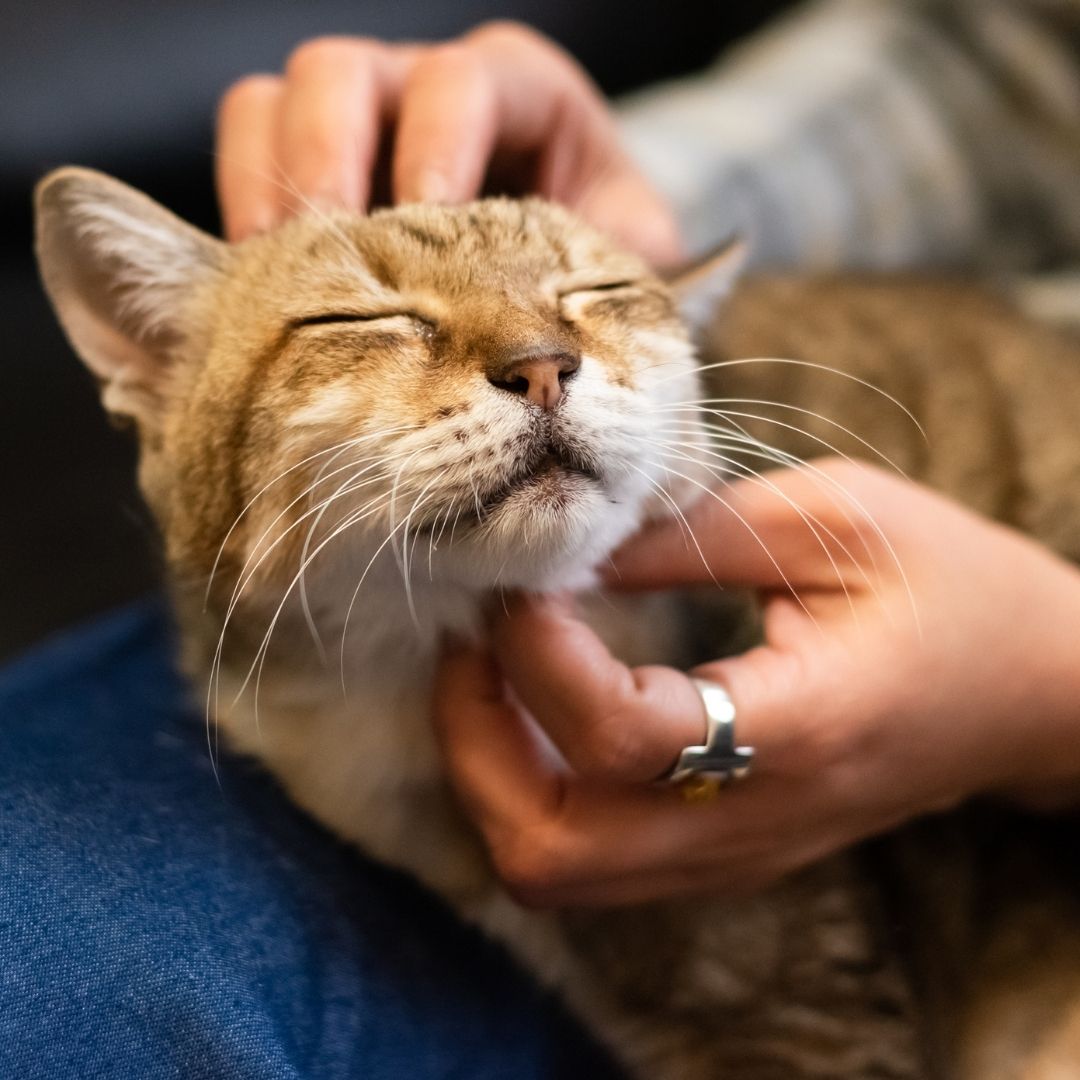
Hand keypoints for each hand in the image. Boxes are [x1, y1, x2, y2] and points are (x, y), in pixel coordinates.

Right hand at [215, 22, 680, 263]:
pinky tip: (267, 285)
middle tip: (332, 253)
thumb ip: (629, 289)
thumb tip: (626, 364)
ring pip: (273, 102)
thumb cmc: (605, 281)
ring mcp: (363, 134)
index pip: (465, 81)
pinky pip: (250, 158)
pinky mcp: (319, 180)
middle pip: (343, 71)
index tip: (423, 227)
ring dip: (266, 184)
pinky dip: (245, 212)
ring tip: (278, 274)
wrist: (562, 303)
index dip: (436, 146)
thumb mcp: (632, 276)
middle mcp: (431, 100)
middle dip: (326, 158)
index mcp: (523, 98)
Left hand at [433, 460, 1079, 906]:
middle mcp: (751, 822)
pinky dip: (529, 787)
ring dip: (490, 770)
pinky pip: (585, 855)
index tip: (524, 575)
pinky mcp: (718, 853)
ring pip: (553, 870)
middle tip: (476, 637)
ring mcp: (731, 855)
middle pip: (549, 850)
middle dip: (472, 740)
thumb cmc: (949, 586)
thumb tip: (564, 548)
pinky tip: (540, 705)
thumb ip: (687, 535)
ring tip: (496, 668)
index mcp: (796, 728)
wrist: (1029, 690)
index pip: (616, 735)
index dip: (536, 652)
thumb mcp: (831, 519)